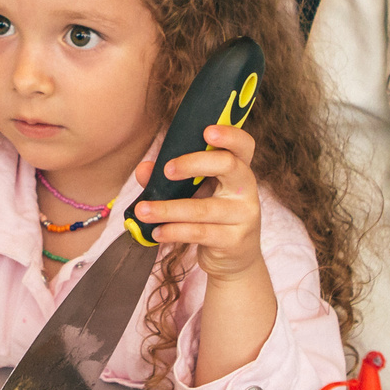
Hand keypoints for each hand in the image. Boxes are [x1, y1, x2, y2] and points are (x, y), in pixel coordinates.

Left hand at [133, 124, 266, 283]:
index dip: (230, 134)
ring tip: (142, 210)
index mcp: (239, 169)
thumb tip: (144, 169)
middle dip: (193, 163)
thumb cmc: (212, 216)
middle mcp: (247, 189)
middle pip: (227, 165)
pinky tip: (157, 232)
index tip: (206, 131)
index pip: (243, 145)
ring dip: (168, 209)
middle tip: (166, 170)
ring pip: (203, 207)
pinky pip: (200, 232)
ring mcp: (244, 215)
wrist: (234, 258)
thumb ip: (170, 178)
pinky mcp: (234, 240)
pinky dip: (174, 231)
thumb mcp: (194, 192)